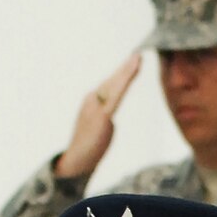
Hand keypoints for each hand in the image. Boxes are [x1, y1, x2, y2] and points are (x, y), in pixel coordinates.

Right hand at [54, 51, 141, 181]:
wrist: (77, 161)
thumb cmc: (89, 147)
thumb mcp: (98, 128)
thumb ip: (104, 118)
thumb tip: (109, 118)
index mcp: (91, 101)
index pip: (109, 84)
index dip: (121, 73)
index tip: (132, 62)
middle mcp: (92, 99)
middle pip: (113, 81)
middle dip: (125, 67)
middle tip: (138, 54)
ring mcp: (96, 106)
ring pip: (116, 85)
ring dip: (127, 71)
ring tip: (138, 58)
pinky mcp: (102, 115)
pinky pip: (117, 96)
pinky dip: (126, 82)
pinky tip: (132, 74)